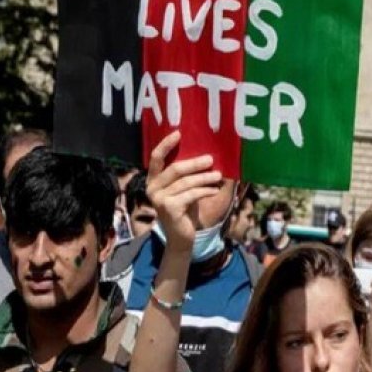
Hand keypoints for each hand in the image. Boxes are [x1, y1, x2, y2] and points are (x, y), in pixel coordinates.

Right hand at [146, 131, 222, 250]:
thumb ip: (187, 175)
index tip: (178, 133)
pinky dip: (205, 191)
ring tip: (218, 175)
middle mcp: (152, 188)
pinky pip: (191, 194)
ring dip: (205, 178)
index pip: (155, 158)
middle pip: (175, 169)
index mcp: (153, 180)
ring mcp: (159, 199)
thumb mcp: (184, 189)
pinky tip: (215, 190)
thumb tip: (206, 155)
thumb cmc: (185, 209)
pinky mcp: (169, 208)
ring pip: (186, 182)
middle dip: (195, 163)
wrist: (181, 237)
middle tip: (211, 159)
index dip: (165, 145)